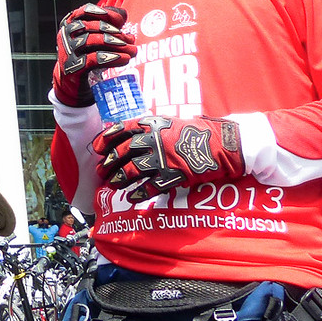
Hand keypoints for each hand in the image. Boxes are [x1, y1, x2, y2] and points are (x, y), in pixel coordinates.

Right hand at [52, 4, 135, 106]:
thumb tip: (123, 14)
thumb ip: (108, 23)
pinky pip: (91, 59)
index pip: (85, 11)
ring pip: (90, 41)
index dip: (103, 13)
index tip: (121, 19)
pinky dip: (110, 58)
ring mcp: (67, 51)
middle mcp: (65, 35)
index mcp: (71, 24)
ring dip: (114, 44)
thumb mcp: (95, 37)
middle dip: (113, 31)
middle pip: (89, 26)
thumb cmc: (85, 55)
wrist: (72, 83)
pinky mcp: (72, 68)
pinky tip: (124, 59)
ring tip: (131, 50)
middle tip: (130, 39)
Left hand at [93, 115, 245, 201]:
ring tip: (112, 185)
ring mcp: (163, 158)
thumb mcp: (172, 122)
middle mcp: (154, 140)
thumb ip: (153, 129)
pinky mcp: (174, 175)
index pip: (120, 130)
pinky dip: (139, 193)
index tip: (96, 148)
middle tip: (101, 171)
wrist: (225, 143)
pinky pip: (151, 186)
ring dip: (120, 179)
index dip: (105, 140)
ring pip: (132, 170)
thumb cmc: (200, 132)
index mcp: (152, 124)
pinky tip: (132, 197)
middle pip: (122, 152)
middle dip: (108, 163)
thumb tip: (133, 135)